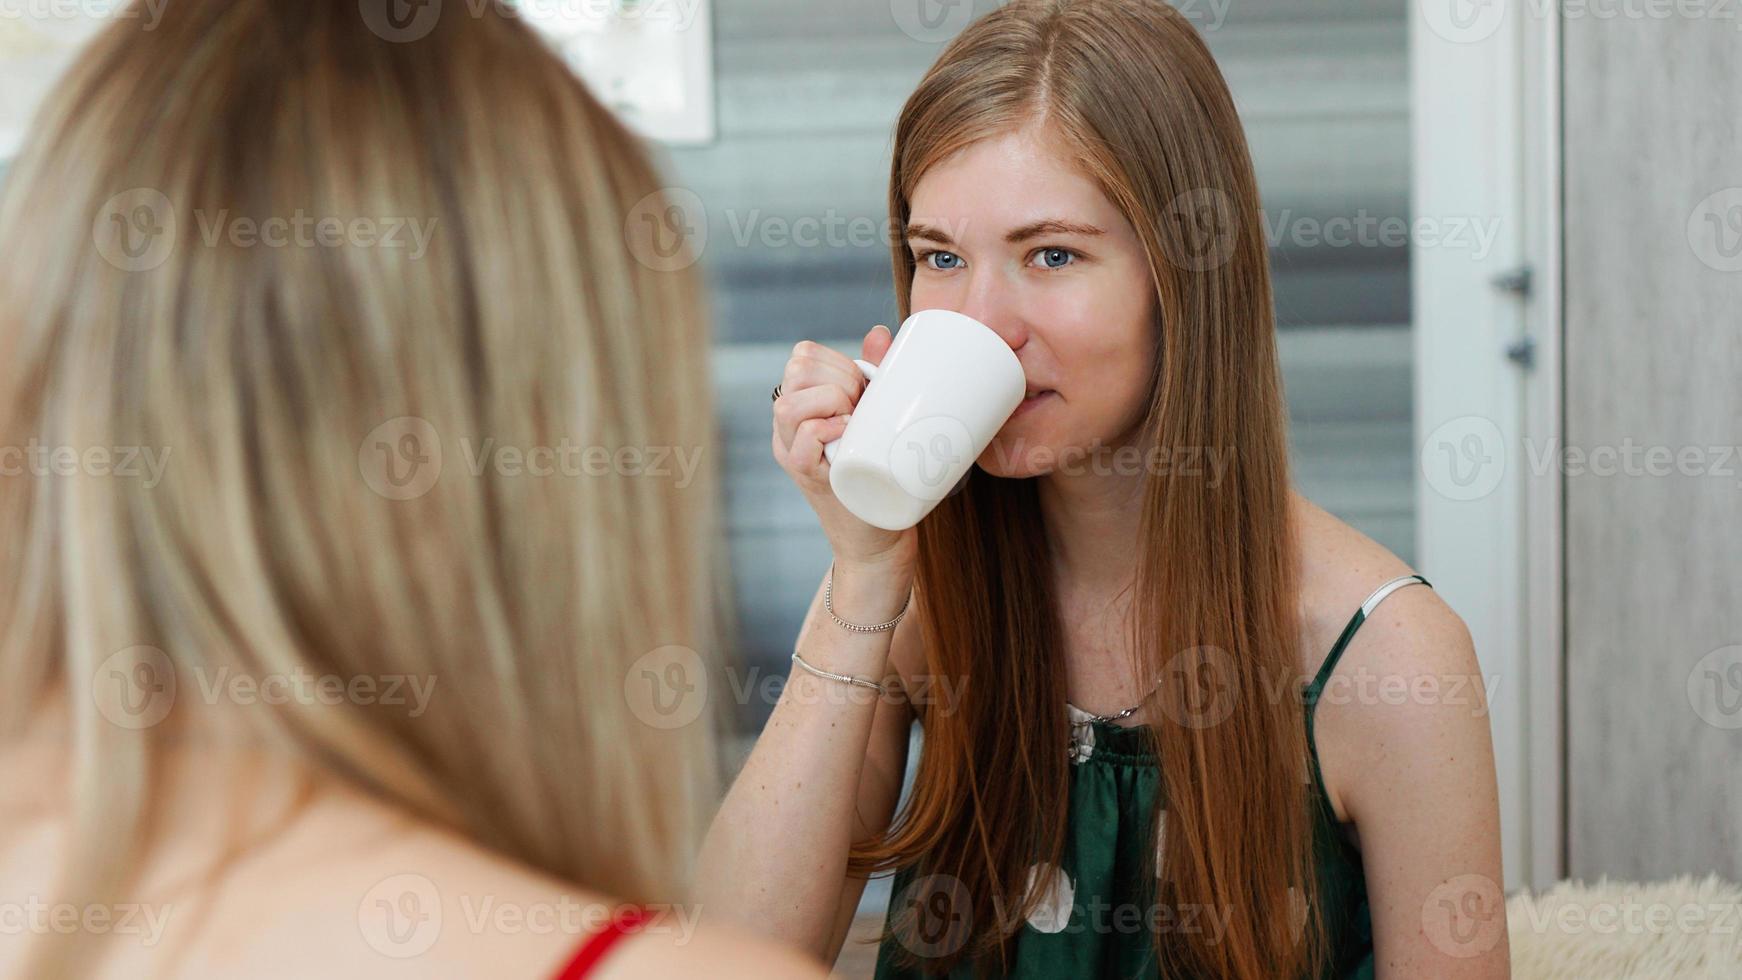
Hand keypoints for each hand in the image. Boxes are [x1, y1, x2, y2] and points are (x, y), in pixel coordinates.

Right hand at [771, 324, 916, 567]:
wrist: (877, 536)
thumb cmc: (877, 474)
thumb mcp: (874, 417)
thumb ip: (874, 374)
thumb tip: (881, 333)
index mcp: (800, 408)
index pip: (801, 356)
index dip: (837, 360)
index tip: (863, 387)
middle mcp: (786, 428)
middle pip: (796, 371)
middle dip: (839, 377)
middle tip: (862, 406)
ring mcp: (791, 453)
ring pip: (789, 405)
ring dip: (831, 401)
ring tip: (855, 421)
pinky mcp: (806, 478)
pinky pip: (801, 441)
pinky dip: (826, 430)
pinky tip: (848, 434)